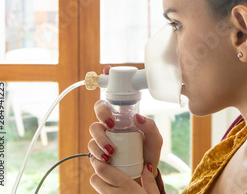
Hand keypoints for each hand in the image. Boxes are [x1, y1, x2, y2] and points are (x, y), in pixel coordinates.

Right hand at [88, 65, 162, 192]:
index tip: (106, 69)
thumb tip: (137, 116)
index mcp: (125, 115)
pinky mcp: (97, 151)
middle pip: (99, 108)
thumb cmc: (148, 154)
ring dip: (100, 139)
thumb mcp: (156, 140)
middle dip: (102, 112)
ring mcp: (103, 136)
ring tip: (112, 151)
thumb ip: (151, 127)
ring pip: (93, 129)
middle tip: (111, 124)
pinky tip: (106, 158)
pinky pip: (90, 148)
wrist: (142, 176)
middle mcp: (111, 123)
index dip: (107, 79)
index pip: (114, 94)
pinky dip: (97, 152)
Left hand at [90, 159, 159, 192]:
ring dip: (101, 183)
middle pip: (95, 178)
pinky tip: (115, 191)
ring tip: (112, 180)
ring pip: (97, 188)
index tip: (104, 157)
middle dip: (99, 172)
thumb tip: (147, 166)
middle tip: (108, 167)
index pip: (103, 170)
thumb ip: (150, 180)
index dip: (100, 162)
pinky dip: (106, 192)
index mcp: (127, 186)